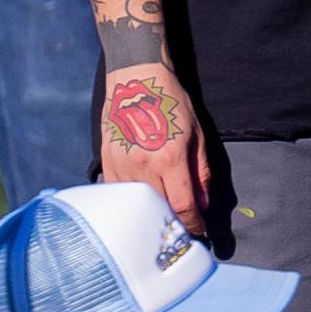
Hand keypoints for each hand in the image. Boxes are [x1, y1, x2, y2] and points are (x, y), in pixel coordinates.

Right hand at [102, 62, 214, 235]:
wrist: (137, 80)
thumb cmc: (171, 103)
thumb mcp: (197, 135)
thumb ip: (200, 172)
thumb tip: (203, 204)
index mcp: (170, 159)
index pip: (183, 206)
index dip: (193, 224)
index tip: (199, 232)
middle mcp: (144, 166)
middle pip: (160, 209)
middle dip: (173, 222)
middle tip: (182, 228)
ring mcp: (122, 164)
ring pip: (136, 204)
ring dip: (151, 213)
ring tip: (161, 217)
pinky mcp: (107, 160)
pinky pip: (117, 191)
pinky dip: (130, 200)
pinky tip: (139, 201)